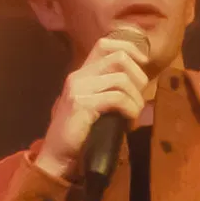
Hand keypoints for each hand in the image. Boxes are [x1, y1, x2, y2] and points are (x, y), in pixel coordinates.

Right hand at [34, 36, 149, 179]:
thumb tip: (139, 82)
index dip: (129, 48)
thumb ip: (107, 89)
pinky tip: (129, 121)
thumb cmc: (79, 133)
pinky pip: (116, 97)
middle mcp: (78, 76)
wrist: (57, 157)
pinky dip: (130, 108)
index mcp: (81, 74)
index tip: (142, 64)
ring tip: (134, 114)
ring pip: (121, 79)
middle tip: (138, 98)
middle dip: (138, 76)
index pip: (105, 44)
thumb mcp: (94, 104)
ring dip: (136, 98)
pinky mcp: (81, 104)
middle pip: (118, 57)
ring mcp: (78, 89)